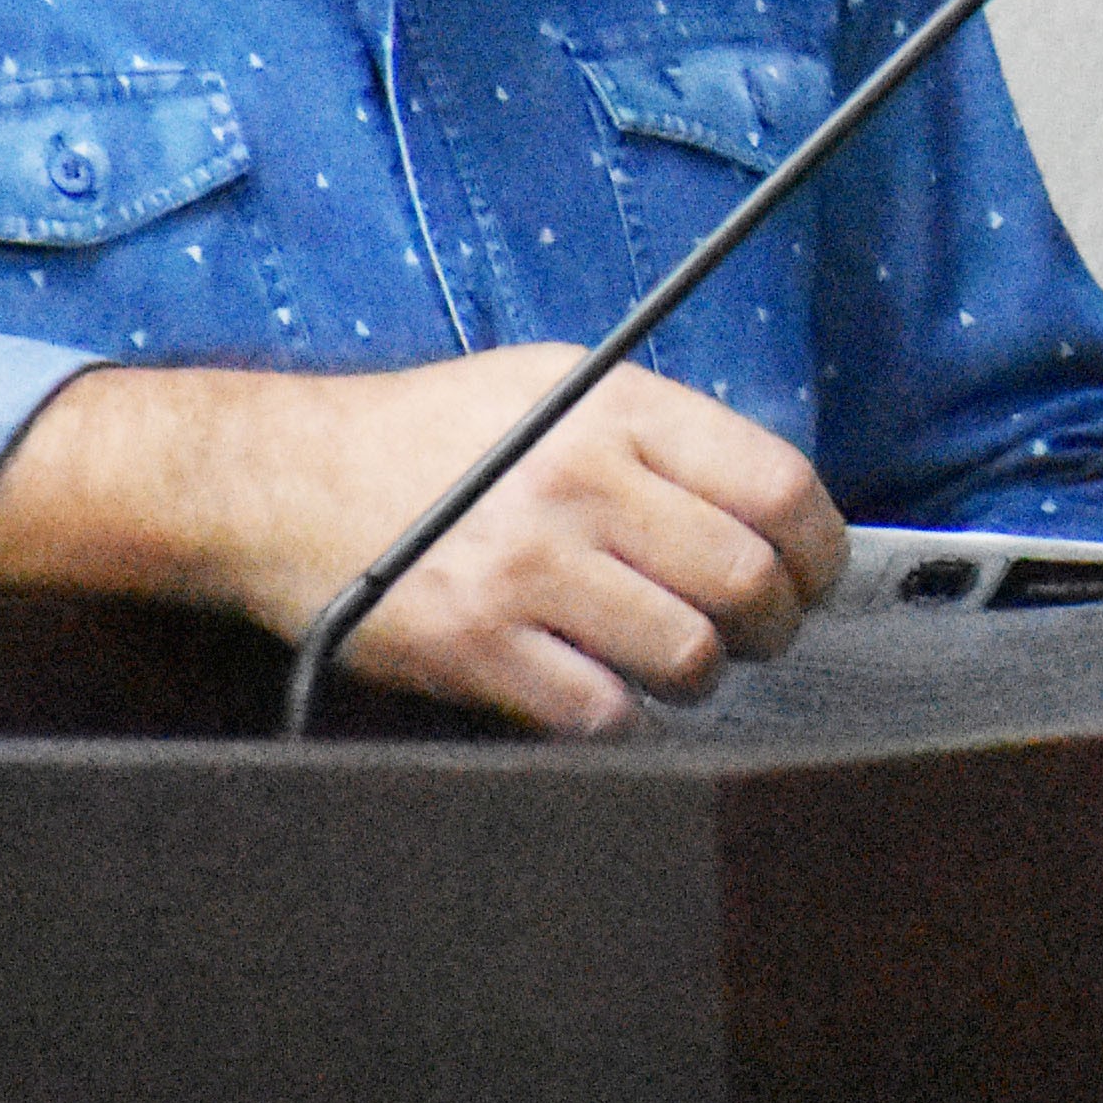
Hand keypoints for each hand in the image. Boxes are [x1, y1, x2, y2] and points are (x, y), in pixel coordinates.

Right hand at [0, 346, 850, 737]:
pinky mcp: (474, 647)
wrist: (284, 479)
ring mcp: (525, 568)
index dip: (818, 546)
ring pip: (688, 654)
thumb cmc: (434, 436)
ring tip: (678, 663)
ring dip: (702, 676)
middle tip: (758, 632)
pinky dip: (624, 719)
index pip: (777, 484)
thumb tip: (769, 499)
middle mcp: (578, 483)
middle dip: (774, 622)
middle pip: (746, 579)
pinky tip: (606, 693)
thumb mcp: (555, 383)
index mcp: (615, 410)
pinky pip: (601, 712)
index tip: (813, 573)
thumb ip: (660, 429)